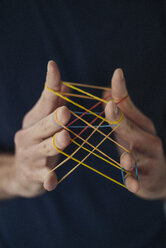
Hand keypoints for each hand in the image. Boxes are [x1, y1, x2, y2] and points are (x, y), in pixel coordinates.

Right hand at [11, 61, 70, 197]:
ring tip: (65, 138)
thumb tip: (66, 86)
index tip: (53, 66)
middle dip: (54, 119)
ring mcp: (29, 156)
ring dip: (54, 144)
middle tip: (65, 113)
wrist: (21, 173)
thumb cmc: (38, 143)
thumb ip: (54, 108)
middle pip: (42, 126)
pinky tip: (52, 180)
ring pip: (44, 149)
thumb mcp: (43, 124)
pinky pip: (42, 177)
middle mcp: (28, 136)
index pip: (44, 101)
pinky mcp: (33, 175)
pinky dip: (47, 178)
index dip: (50, 84)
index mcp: (33, 120)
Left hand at [105, 69, 165, 199]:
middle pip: (130, 130)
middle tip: (108, 107)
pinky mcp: (147, 180)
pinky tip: (132, 186)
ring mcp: (149, 161)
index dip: (121, 92)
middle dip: (119, 120)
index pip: (129, 108)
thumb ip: (122, 111)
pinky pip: (139, 181)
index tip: (117, 73)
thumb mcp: (133, 128)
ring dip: (129, 156)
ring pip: (136, 157)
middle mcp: (148, 140)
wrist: (161, 177)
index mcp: (142, 126)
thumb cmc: (141, 148)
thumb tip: (106, 90)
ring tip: (124, 156)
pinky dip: (135, 182)